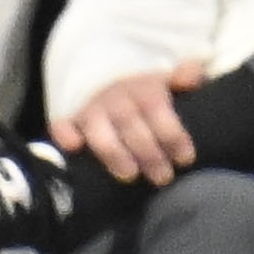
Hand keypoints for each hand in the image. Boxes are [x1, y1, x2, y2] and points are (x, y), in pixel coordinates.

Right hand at [65, 65, 207, 185]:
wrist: (107, 76)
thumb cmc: (146, 92)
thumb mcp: (168, 80)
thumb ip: (185, 76)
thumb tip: (190, 78)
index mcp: (144, 87)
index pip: (157, 108)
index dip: (172, 133)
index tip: (186, 158)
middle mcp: (116, 97)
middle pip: (131, 124)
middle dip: (148, 152)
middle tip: (163, 177)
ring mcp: (92, 109)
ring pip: (99, 130)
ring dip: (113, 152)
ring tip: (129, 175)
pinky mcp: (72, 120)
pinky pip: (62, 125)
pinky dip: (65, 134)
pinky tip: (74, 147)